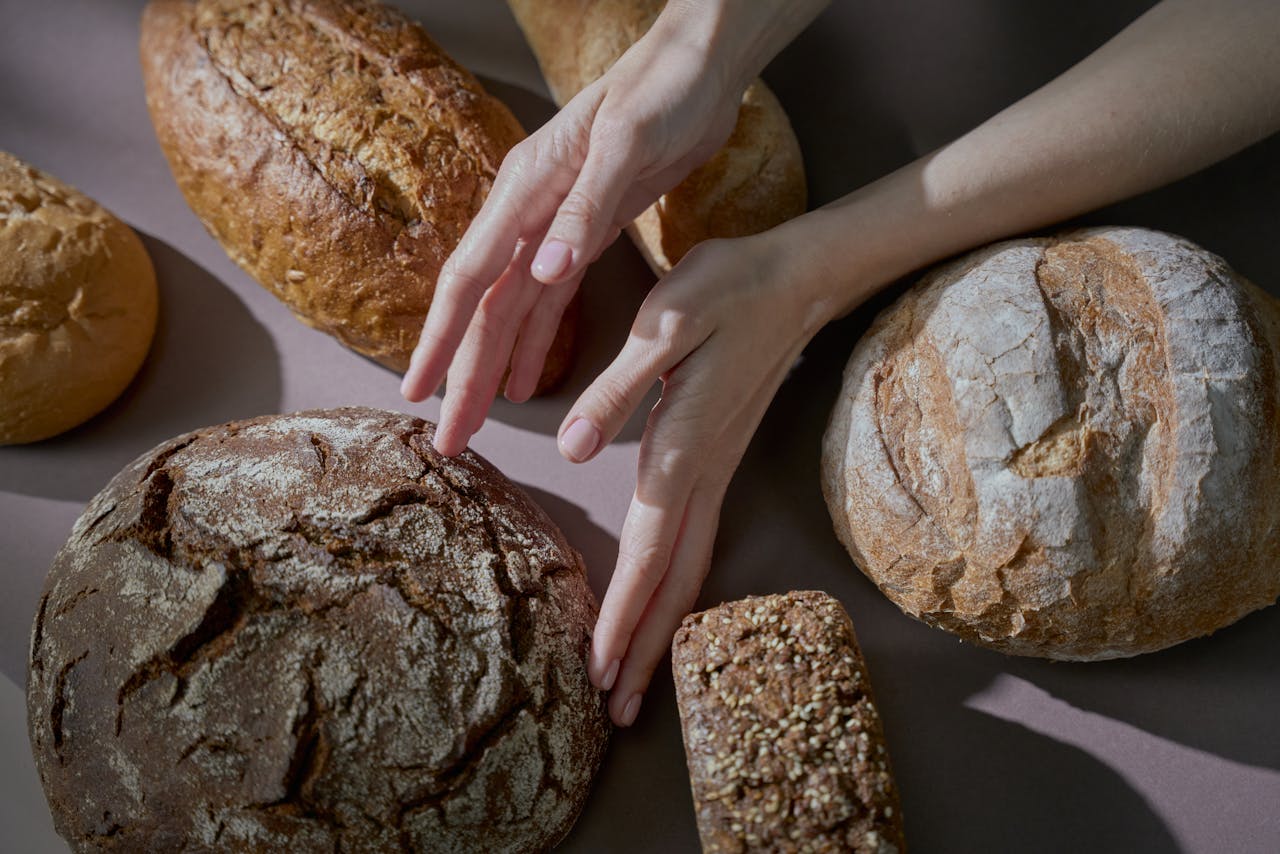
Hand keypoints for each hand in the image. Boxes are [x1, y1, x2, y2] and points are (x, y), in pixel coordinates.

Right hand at [399, 15, 744, 452]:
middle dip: (461, 374)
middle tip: (446, 437)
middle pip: (484, 309)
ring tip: (476, 422)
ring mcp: (553, 227)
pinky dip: (536, 343)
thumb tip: (543, 273)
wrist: (698, 68)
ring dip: (493, 367)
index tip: (416, 392)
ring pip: (512, 312)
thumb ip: (583, 211)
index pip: (471, 278)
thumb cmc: (659, 93)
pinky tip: (527, 380)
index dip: (441, 339)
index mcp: (524, 190)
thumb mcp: (625, 145)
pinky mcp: (585, 234)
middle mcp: (527, 213)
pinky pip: (549, 302)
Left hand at [561, 232, 831, 724]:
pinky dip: (675, 585)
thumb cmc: (727, 289)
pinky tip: (662, 601)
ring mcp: (716, 471)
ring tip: (635, 679)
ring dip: (662, 627)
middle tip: (617, 710)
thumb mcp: (668, 320)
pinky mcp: (718, 459)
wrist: (795, 279)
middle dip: (645, 647)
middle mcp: (702, 473)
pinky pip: (695, 540)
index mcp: (683, 448)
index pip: (649, 550)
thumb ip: (620, 387)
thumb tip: (572, 447)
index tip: (602, 670)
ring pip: (689, 566)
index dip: (625, 614)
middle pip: (675, 579)